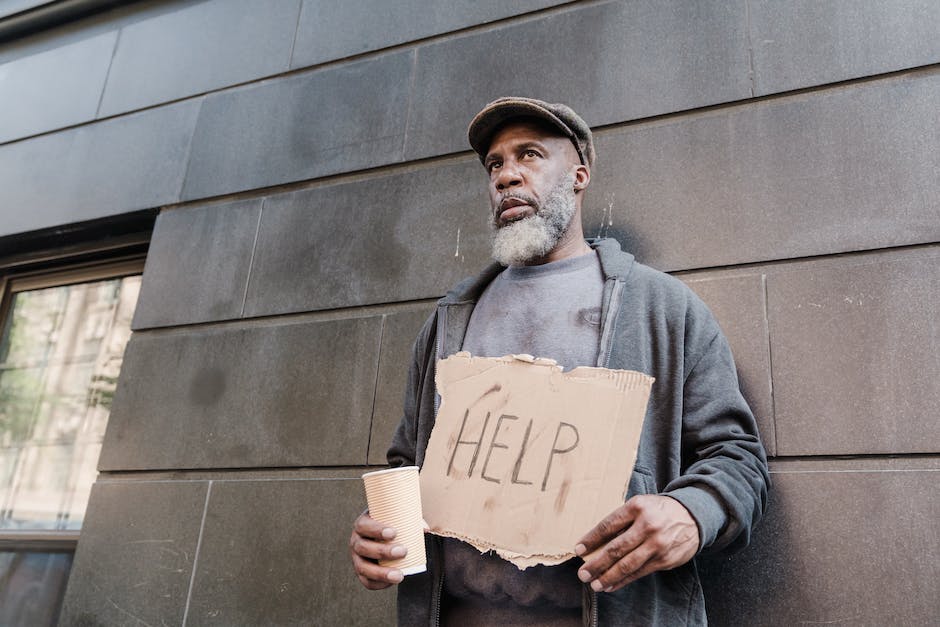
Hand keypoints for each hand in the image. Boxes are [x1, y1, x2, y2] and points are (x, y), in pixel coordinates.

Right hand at [349, 512, 407, 589]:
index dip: (376, 530)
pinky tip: (391, 582)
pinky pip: (366, 581)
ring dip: (381, 572)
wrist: (384, 539)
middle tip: (403, 551)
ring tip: (399, 575)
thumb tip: (425, 529)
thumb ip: (411, 521)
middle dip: (382, 551)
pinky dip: (378, 583)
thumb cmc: (392, 526)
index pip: (363, 526)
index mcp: (362, 525)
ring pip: (363, 567)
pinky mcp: (361, 573)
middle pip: (363, 547)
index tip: (394, 533)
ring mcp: (357, 558)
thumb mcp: (398, 519)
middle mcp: (356, 541)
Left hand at [575, 494, 698, 592]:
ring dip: (608, 577)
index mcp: (636, 507)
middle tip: (583, 574)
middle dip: (597, 564)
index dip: (591, 539)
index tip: (578, 550)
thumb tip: (597, 542)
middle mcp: (647, 526)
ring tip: (595, 584)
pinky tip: (612, 585)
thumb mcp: (640, 505)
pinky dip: (624, 581)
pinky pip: (640, 572)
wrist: (693, 516)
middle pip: (616, 548)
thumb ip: (622, 520)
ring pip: (628, 564)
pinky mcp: (664, 559)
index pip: (608, 526)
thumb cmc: (658, 511)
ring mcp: (657, 544)